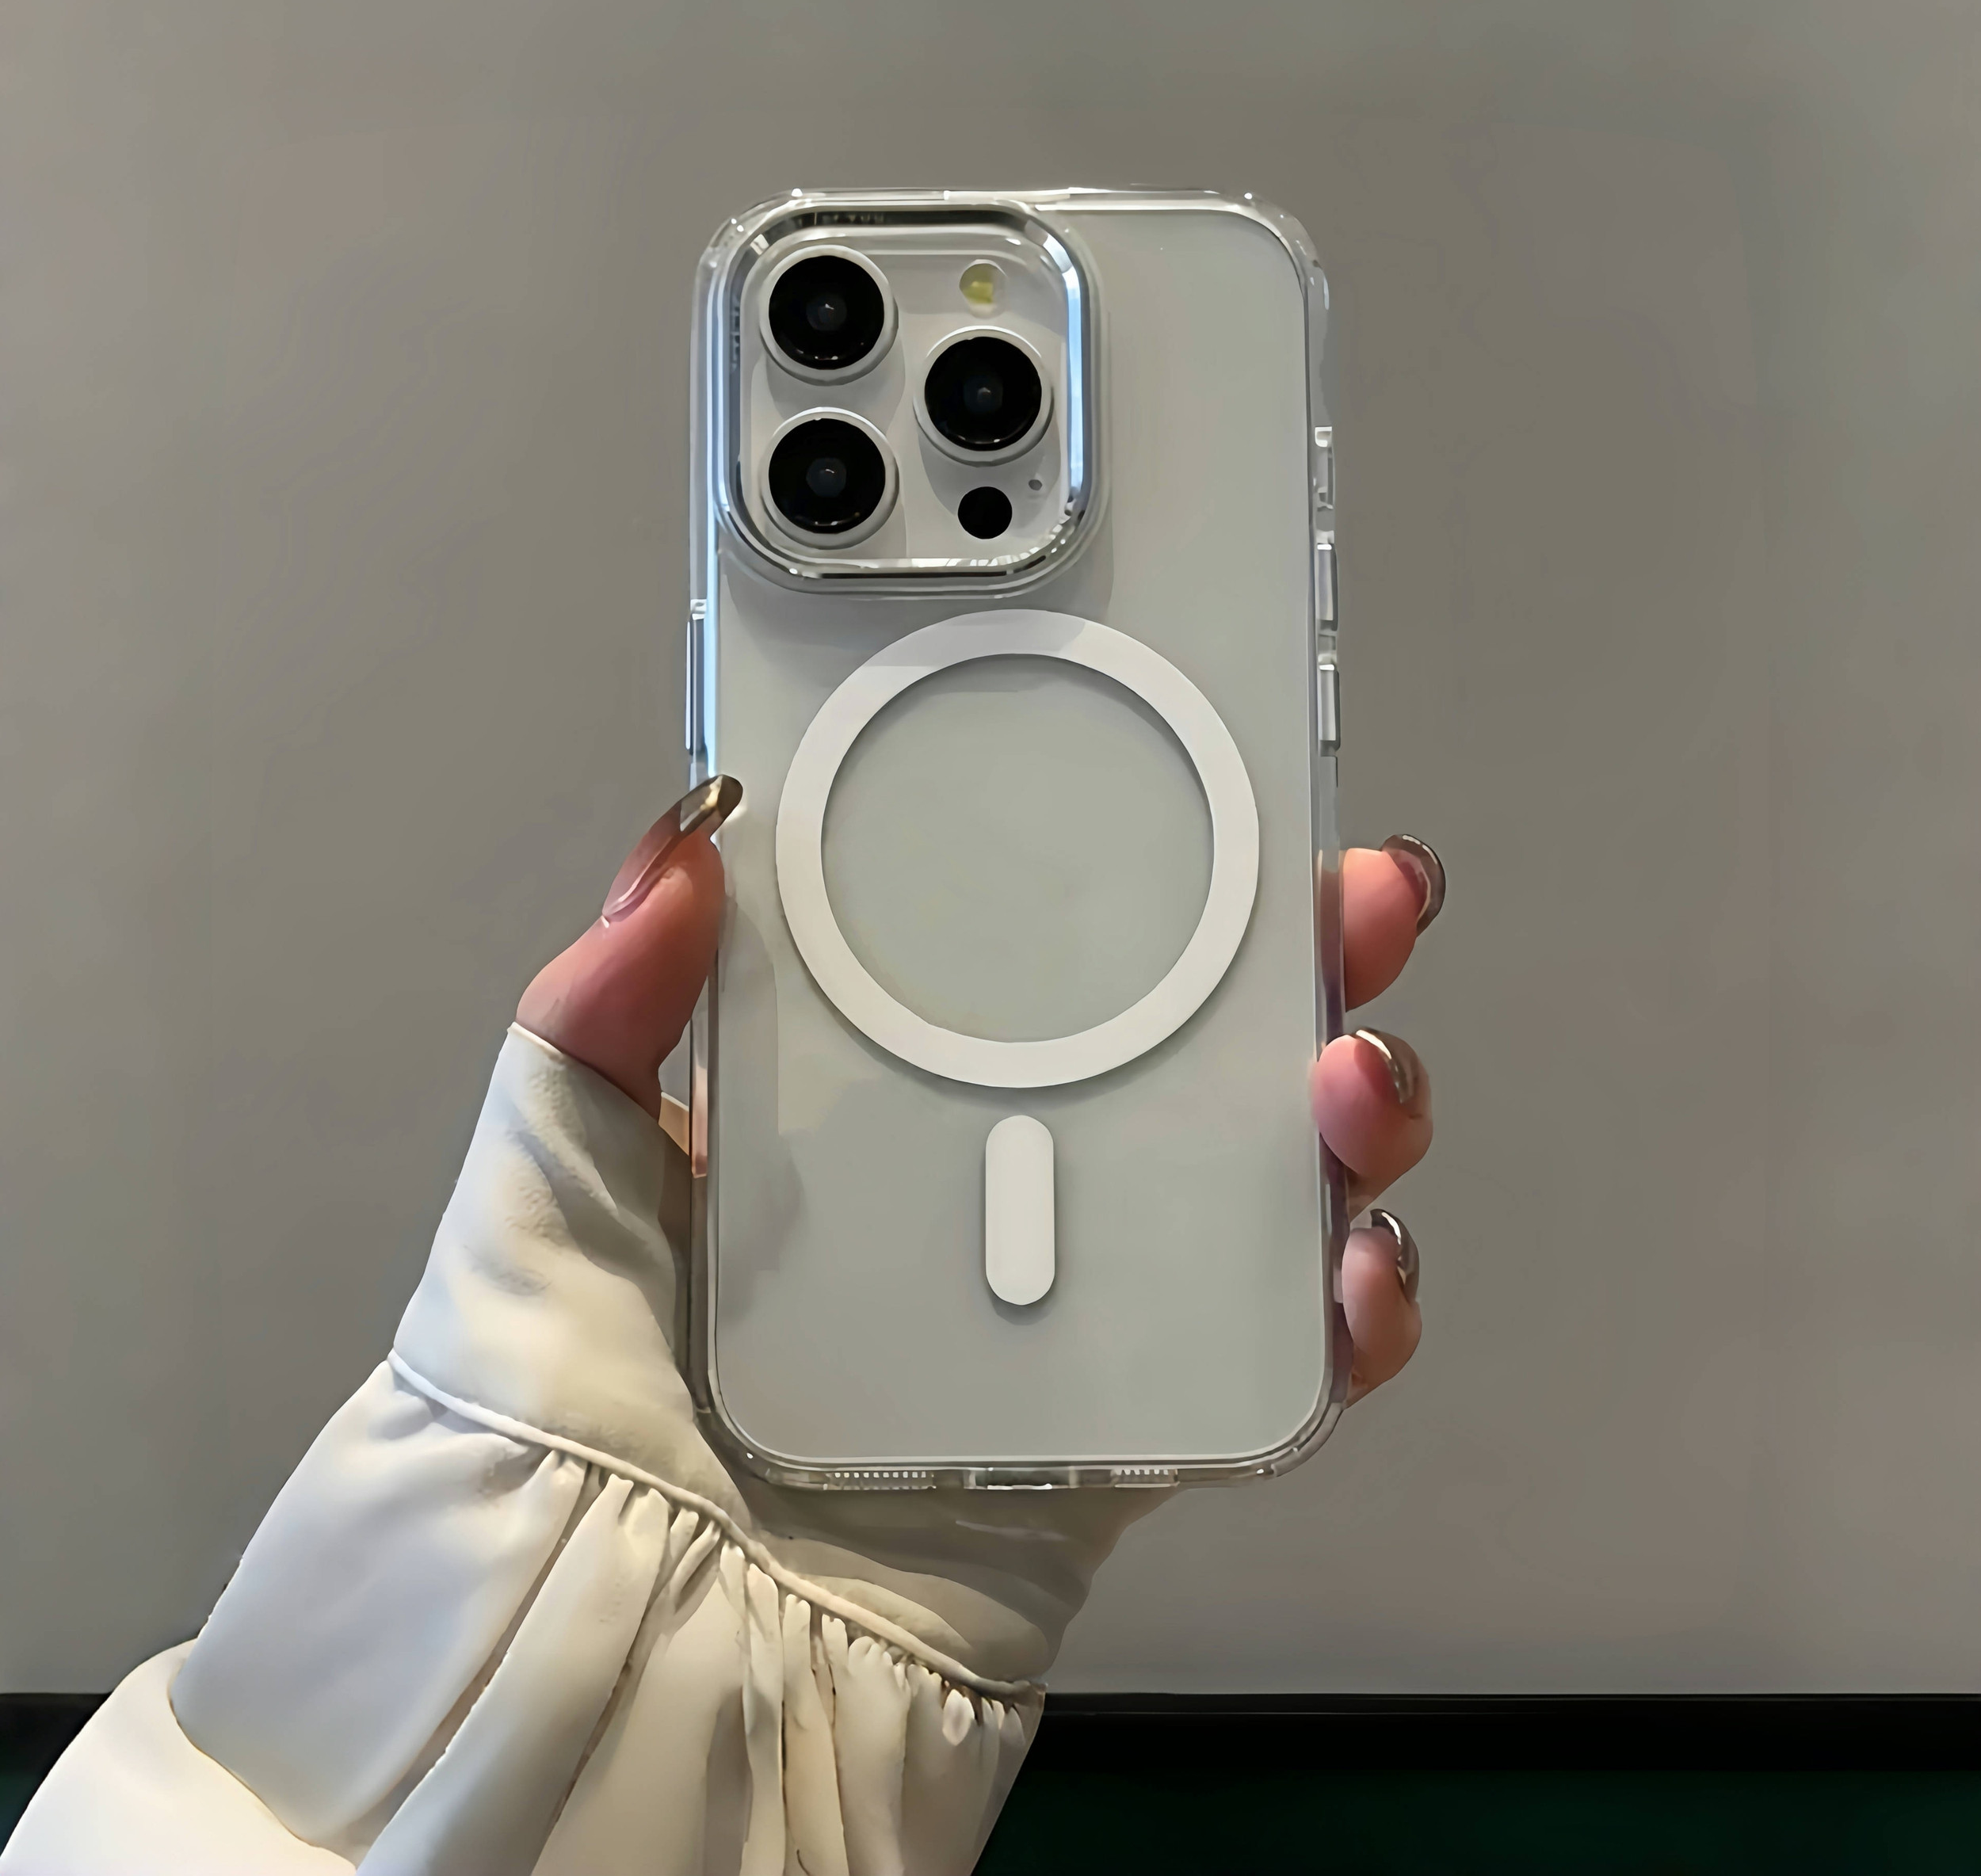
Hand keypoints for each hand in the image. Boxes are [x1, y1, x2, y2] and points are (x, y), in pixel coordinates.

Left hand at [519, 780, 1441, 1410]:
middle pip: (1192, 1045)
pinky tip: (1359, 1277)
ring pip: (1264, 1182)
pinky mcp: (1130, 1428)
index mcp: (880, 1100)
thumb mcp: (550, 1187)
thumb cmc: (569, 1418)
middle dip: (1308, 960)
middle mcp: (997, 1182)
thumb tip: (676, 843)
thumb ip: (594, 1022)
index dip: (1144, 864)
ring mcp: (1077, 1301)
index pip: (1036, 951)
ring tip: (1359, 1085)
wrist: (634, 1666)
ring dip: (1355, 1119)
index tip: (1221, 786)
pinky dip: (1354, 1314)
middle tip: (1365, 900)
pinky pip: (1275, 1358)